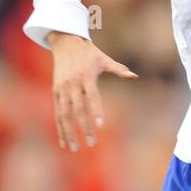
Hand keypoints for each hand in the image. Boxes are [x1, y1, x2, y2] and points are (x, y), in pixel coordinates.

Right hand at [48, 32, 137, 150]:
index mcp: (86, 76)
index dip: (96, 111)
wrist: (65, 42)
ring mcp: (62, 88)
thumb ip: (119, 69)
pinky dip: (59, 127)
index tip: (101, 126)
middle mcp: (73, 83)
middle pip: (78, 109)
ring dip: (68, 132)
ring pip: (64, 114)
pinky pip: (57, 112)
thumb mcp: (104, 59)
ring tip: (74, 149)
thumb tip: (134, 76)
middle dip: (83, 127)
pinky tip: (64, 141)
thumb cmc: (88, 52)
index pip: (92, 96)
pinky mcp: (56, 91)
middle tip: (91, 143)